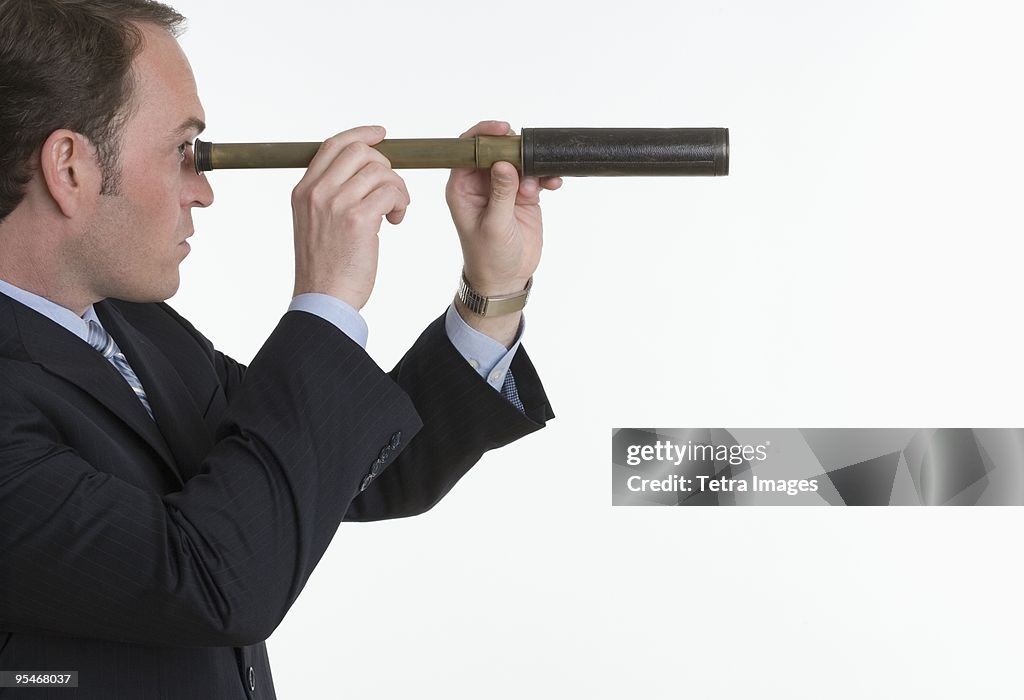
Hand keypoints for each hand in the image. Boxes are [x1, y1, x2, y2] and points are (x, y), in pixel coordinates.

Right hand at [291, 126, 409, 309]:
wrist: (323, 300)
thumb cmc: (325, 268)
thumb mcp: (315, 223)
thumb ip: (328, 196)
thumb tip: (358, 173)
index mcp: (303, 190)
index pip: (333, 144)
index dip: (361, 135)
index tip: (382, 134)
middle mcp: (316, 192)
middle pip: (360, 151)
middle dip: (385, 167)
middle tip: (391, 192)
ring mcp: (335, 203)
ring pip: (380, 171)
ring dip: (397, 188)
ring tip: (394, 211)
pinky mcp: (357, 219)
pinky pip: (390, 192)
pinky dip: (400, 203)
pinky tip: (395, 220)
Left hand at [446, 120, 561, 296]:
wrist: (506, 278)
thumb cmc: (489, 256)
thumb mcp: (495, 226)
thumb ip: (500, 194)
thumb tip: (502, 163)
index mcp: (462, 187)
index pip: (467, 149)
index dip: (484, 134)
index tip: (503, 130)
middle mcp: (481, 183)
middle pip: (496, 149)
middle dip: (514, 149)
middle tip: (530, 156)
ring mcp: (503, 187)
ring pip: (518, 160)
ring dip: (532, 165)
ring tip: (539, 185)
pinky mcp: (522, 195)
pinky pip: (534, 175)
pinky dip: (545, 176)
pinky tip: (553, 183)